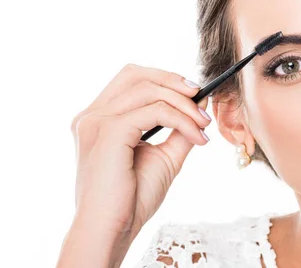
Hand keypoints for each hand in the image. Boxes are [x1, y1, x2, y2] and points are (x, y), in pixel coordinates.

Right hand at [69, 63, 211, 236]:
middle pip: (136, 74)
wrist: (113, 230)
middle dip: (173, 81)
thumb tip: (202, 103)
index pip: (131, 79)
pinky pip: (155, 112)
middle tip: (201, 99)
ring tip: (203, 124)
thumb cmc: (132, 199)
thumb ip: (179, 128)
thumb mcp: (163, 156)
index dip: (165, 79)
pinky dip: (182, 120)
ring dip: (184, 104)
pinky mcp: (110, 132)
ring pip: (149, 90)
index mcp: (98, 119)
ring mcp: (97, 122)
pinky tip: (197, 136)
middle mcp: (92, 116)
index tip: (194, 94)